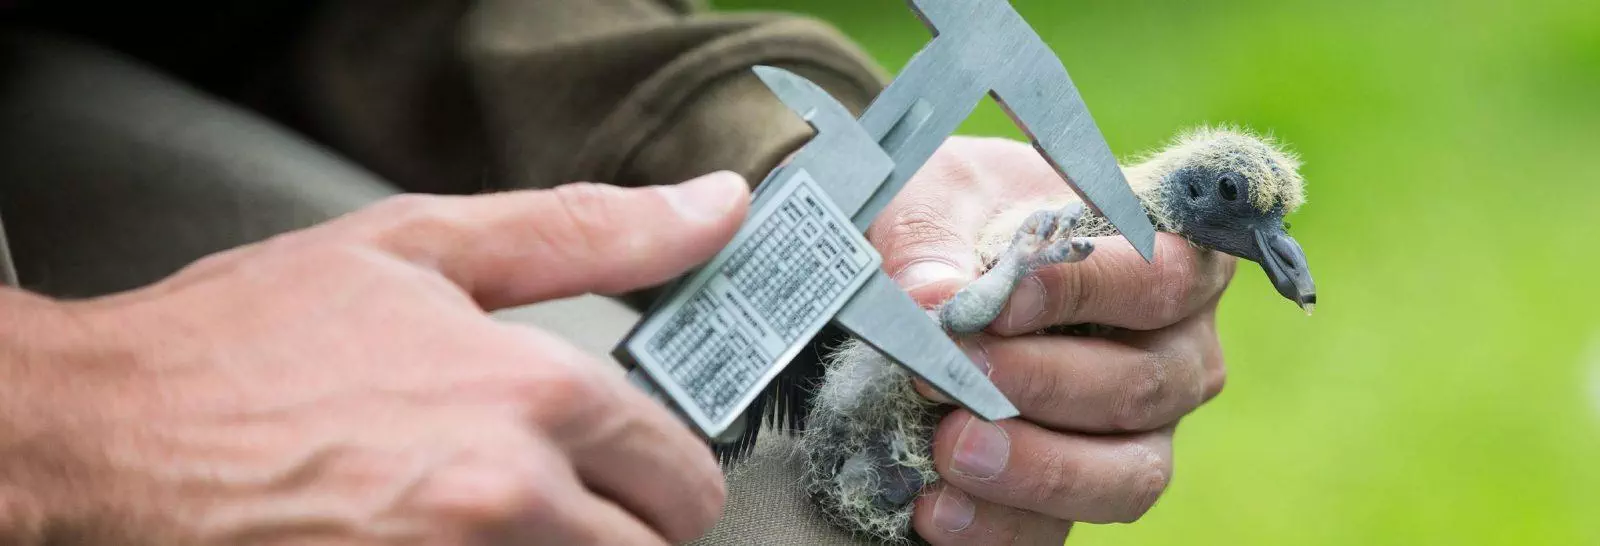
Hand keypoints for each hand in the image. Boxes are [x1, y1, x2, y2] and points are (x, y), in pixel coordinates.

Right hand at [3, 172, 749, 544]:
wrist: (109, 432)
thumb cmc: (249, 340)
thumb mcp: (422, 247)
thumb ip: (586, 231)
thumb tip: (715, 209)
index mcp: (534, 393)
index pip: (684, 473)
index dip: (664, 471)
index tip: (630, 466)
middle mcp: (512, 496)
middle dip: (623, 525)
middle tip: (562, 498)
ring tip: (495, 522)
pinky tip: (444, 539)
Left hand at [865, 137, 1233, 544]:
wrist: (934, 274)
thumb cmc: (965, 214)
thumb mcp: (941, 195)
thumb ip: (935, 240)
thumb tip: (930, 298)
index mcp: (1169, 260)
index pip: (1160, 277)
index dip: (1086, 292)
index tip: (1004, 299)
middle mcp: (1177, 352)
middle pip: (1144, 385)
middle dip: (1043, 384)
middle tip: (954, 373)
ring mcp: (1141, 432)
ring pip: (1128, 475)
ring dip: (1037, 467)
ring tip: (952, 448)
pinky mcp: (1083, 491)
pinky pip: (1061, 530)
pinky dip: (999, 525)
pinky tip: (935, 508)